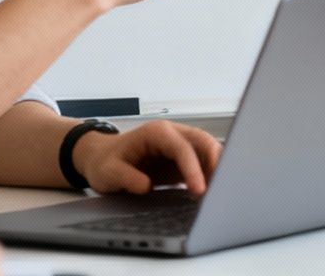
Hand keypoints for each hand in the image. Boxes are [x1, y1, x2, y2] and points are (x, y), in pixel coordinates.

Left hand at [71, 119, 223, 195]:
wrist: (102, 158)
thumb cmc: (105, 162)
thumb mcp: (107, 172)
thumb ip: (126, 177)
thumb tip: (145, 186)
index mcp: (156, 133)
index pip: (182, 148)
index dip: (193, 168)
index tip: (199, 190)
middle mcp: (172, 134)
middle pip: (203, 142)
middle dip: (216, 162)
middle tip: (222, 187)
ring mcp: (179, 145)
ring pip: (208, 150)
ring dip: (217, 168)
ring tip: (220, 191)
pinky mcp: (182, 159)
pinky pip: (203, 163)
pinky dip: (211, 175)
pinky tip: (212, 190)